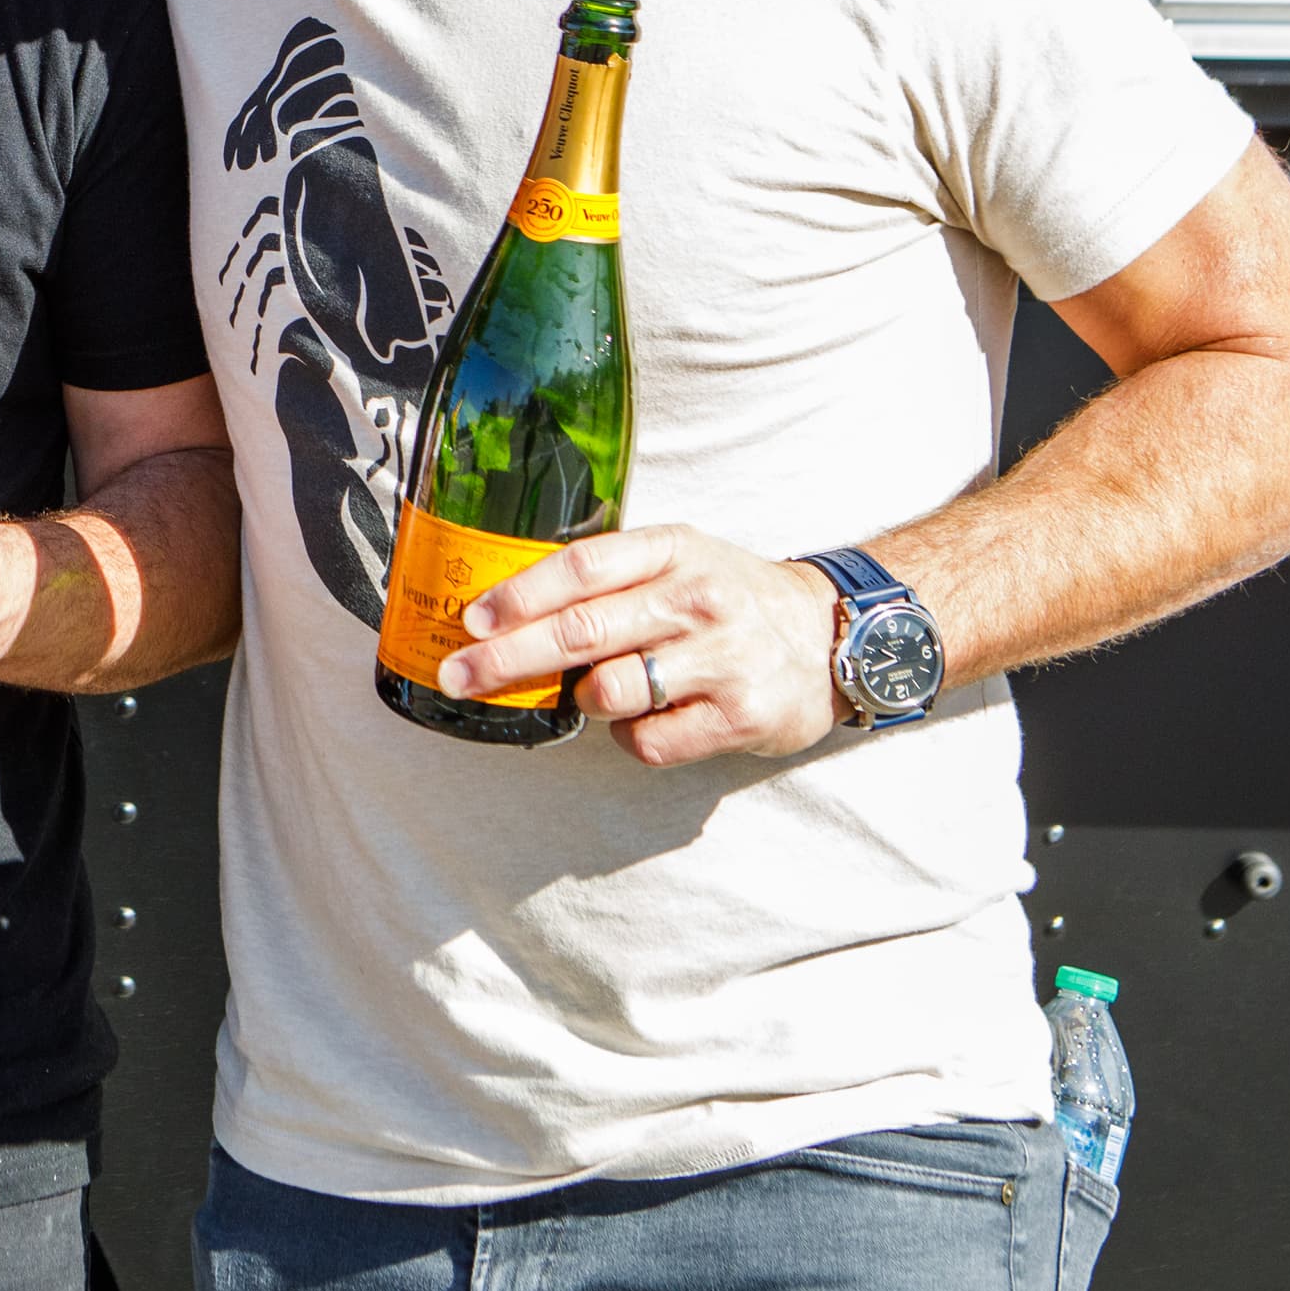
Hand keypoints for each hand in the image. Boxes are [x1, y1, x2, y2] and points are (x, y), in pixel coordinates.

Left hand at [434, 525, 843, 767]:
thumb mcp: (678, 560)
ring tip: (596, 691)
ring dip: (582, 699)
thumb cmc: (728, 598)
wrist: (830, 636)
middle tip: (459, 676)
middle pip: (580, 632)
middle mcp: (697, 599)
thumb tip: (508, 610)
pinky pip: (649, 740)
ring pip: (608, 691)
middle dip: (505, 659)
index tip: (472, 619)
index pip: (582, 566)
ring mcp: (722, 658)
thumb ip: (609, 578)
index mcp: (673, 549)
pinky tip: (647, 719)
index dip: (519, 594)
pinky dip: (629, 737)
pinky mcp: (741, 716)